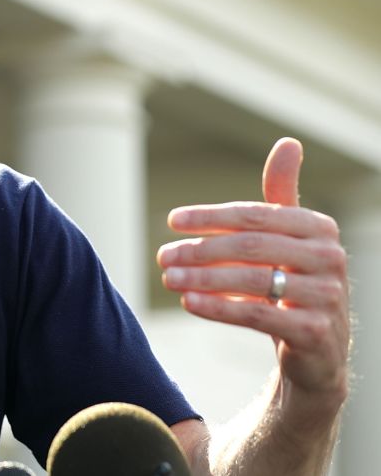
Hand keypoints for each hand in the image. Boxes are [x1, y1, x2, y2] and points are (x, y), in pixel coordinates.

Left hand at [157, 138, 349, 427]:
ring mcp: (328, 296)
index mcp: (319, 228)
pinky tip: (188, 302)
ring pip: (253, 280)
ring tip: (168, 278)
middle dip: (201, 249)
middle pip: (251, 246)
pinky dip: (218, 308)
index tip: (172, 220)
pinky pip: (258, 315)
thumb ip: (282, 196)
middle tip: (163, 256)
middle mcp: (330, 258)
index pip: (255, 215)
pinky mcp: (316, 332)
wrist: (318, 350)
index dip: (211, 216)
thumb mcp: (288, 238)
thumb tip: (289, 143)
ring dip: (202, 278)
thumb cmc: (295, 283)